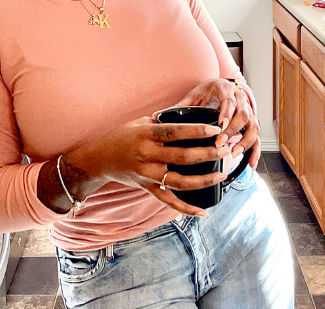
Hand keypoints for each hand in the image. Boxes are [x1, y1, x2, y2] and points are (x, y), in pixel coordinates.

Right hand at [65, 116, 230, 216]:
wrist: (99, 159)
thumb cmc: (122, 136)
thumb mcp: (140, 122)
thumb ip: (163, 120)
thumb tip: (188, 113)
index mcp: (147, 135)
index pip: (176, 132)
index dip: (197, 131)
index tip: (216, 129)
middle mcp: (147, 155)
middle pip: (182, 156)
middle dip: (207, 154)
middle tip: (226, 150)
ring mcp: (147, 174)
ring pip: (179, 181)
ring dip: (203, 180)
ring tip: (222, 175)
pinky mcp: (147, 188)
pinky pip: (169, 201)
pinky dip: (186, 209)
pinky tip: (203, 212)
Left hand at [173, 78, 260, 170]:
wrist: (223, 84)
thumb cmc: (207, 91)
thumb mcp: (194, 95)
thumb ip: (180, 106)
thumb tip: (156, 116)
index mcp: (225, 89)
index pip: (229, 101)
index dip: (226, 115)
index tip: (220, 127)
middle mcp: (240, 99)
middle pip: (243, 115)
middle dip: (233, 131)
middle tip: (220, 145)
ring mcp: (248, 110)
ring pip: (253, 126)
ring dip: (245, 141)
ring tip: (233, 154)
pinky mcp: (251, 122)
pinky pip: (256, 137)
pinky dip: (255, 150)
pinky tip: (250, 164)